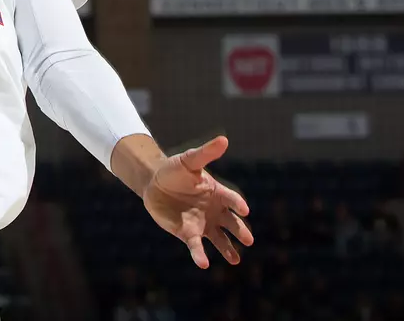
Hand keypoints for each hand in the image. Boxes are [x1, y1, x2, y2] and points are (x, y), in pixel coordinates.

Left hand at [141, 135, 252, 268]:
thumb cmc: (174, 169)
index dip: (238, 204)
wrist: (154, 183)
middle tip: (249, 240)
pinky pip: (197, 246)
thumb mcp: (189, 160)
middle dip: (240, 231)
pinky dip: (200, 255)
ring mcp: (203, 224)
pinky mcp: (189, 234)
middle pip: (232, 223)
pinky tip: (204, 264)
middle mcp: (214, 211)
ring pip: (220, 239)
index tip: (244, 210)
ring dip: (228, 249)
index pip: (232, 199)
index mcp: (218, 193)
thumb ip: (206, 153)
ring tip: (235, 260)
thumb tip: (224, 140)